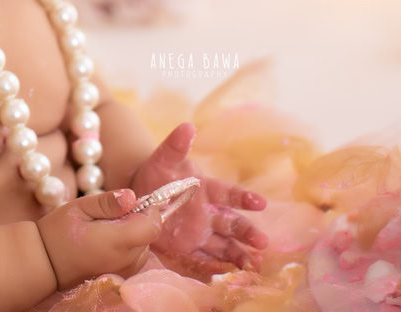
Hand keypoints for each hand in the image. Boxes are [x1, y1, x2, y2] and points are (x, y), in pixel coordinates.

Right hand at [35, 187, 161, 289]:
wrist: (44, 264)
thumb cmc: (58, 232)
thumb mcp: (79, 208)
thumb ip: (108, 202)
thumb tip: (132, 196)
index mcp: (116, 241)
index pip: (152, 226)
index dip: (149, 210)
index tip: (131, 202)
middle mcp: (125, 260)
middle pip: (149, 236)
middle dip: (138, 219)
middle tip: (111, 213)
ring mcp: (123, 271)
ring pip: (144, 246)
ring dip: (134, 233)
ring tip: (107, 227)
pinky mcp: (120, 276)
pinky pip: (136, 257)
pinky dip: (129, 246)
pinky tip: (108, 240)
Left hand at [129, 121, 268, 274]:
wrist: (138, 195)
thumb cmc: (156, 174)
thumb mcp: (163, 159)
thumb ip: (176, 146)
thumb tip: (188, 126)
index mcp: (207, 189)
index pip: (229, 193)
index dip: (244, 198)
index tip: (260, 203)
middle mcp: (209, 213)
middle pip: (233, 224)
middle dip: (248, 232)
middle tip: (263, 242)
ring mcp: (201, 232)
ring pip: (225, 244)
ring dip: (240, 253)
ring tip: (254, 265)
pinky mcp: (189, 248)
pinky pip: (206, 259)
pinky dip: (219, 267)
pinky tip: (232, 274)